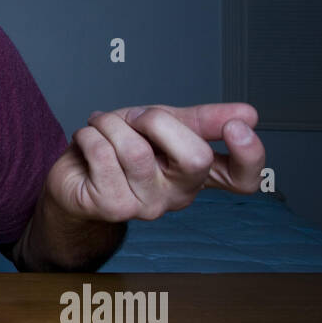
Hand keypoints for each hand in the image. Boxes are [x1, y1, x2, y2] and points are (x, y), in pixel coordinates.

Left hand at [45, 102, 264, 223]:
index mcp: (196, 173)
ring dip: (111, 124)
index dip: (251, 156)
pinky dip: (89, 135)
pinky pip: (103, 155)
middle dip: (157, 121)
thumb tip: (249, 115)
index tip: (238, 125)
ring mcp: (147, 206)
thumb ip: (202, 120)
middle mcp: (178, 194)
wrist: (70, 175)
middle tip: (135, 118)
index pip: (243, 179)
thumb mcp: (162, 124)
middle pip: (195, 158)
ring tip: (101, 126)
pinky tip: (86, 141)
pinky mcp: (114, 208)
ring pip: (137, 150)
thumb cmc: (117, 149)